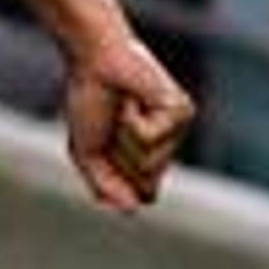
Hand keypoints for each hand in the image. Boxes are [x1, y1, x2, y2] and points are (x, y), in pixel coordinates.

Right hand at [60, 19, 195, 208]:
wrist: (93, 58)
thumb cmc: (90, 100)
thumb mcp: (87, 154)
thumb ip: (104, 186)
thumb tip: (133, 210)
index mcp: (151, 158)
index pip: (144, 196)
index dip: (118, 182)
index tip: (107, 148)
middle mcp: (170, 146)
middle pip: (148, 185)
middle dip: (119, 160)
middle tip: (113, 125)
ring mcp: (178, 130)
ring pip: (151, 163)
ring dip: (124, 137)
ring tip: (124, 108)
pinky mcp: (181, 111)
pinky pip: (151, 138)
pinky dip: (132, 121)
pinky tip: (132, 100)